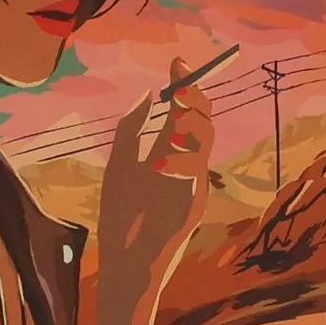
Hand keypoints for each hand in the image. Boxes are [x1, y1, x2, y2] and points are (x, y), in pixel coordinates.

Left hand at [94, 60, 214, 324]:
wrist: (124, 262)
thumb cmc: (120, 215)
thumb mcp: (120, 164)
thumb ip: (131, 129)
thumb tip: (149, 93)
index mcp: (166, 151)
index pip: (183, 110)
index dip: (184, 85)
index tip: (177, 62)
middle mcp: (184, 163)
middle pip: (200, 120)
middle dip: (194, 97)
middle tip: (180, 85)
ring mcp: (192, 183)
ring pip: (205, 140)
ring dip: (190, 124)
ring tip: (170, 119)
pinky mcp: (195, 204)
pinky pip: (197, 173)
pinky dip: (180, 163)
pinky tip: (158, 163)